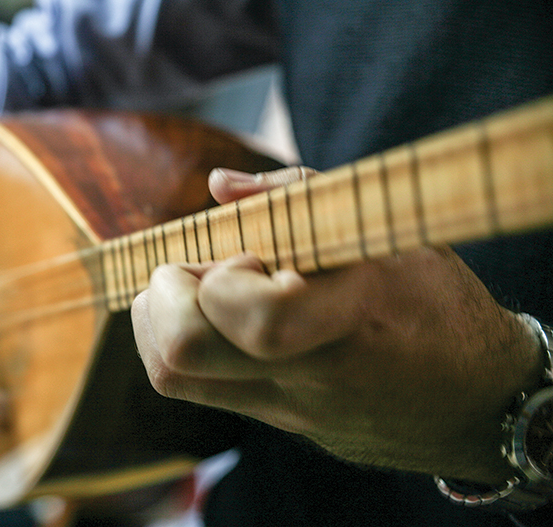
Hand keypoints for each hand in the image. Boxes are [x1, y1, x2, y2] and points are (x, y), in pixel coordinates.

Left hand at [132, 168, 544, 483]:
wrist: (476, 402)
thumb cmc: (438, 304)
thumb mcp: (392, 232)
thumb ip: (299, 196)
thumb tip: (218, 185)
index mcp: (353, 315)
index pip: (258, 318)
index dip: (223, 277)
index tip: (243, 252)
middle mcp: (311, 373)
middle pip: (184, 354)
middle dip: (163, 297)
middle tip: (190, 270)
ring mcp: (288, 408)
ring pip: (174, 377)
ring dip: (159, 321)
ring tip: (193, 290)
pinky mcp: (277, 422)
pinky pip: (198, 388)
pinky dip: (180, 343)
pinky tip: (210, 317)